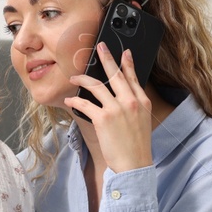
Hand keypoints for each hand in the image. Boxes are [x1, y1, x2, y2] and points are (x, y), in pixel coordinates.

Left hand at [67, 42, 154, 174]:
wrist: (133, 164)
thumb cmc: (135, 147)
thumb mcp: (142, 122)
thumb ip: (134, 107)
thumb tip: (121, 98)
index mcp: (142, 102)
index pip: (133, 77)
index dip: (128, 63)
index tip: (125, 52)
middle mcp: (130, 101)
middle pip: (116, 74)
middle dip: (107, 58)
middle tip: (100, 47)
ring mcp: (116, 109)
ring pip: (97, 86)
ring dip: (83, 79)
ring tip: (75, 77)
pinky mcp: (103, 118)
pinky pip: (85, 104)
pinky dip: (75, 101)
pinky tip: (70, 100)